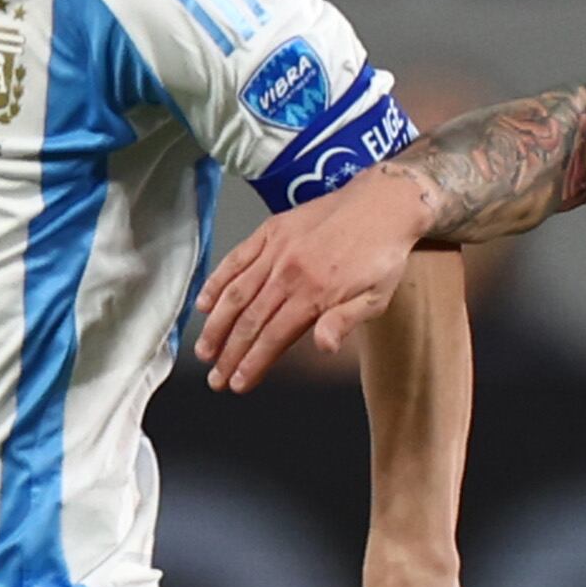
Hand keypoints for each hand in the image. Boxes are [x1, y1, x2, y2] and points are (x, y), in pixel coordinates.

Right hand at [196, 170, 428, 392]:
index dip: (251, 364)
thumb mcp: (377, 297)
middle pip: (249, 321)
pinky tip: (203, 304)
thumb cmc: (382, 254)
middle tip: (215, 379)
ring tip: (203, 351)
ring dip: (216, 326)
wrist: (382, 202)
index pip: (273, 337)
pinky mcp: (269, 231)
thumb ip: (345, 321)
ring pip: (236, 294)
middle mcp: (289, 272)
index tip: (237, 383)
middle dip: (229, 354)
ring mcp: (276, 250)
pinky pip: (235, 259)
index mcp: (316, 293)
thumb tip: (323, 346)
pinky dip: (216, 282)